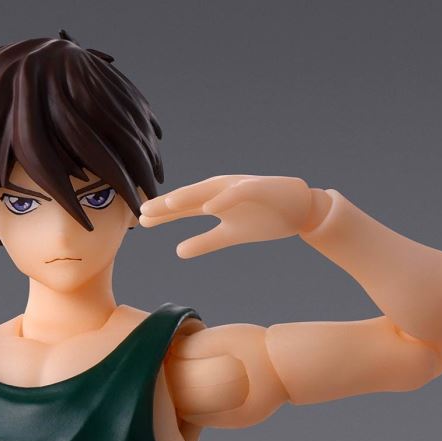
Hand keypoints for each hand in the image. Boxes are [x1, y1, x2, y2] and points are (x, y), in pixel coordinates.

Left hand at [139, 175, 312, 257]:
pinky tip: (208, 207)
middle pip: (190, 197)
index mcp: (214, 201)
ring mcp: (239, 187)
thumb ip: (205, 242)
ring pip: (209, 191)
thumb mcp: (230, 235)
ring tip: (168, 203)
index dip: (163, 214)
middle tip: (144, 211)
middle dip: (167, 204)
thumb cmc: (263, 218)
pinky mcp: (258, 188)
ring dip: (189, 196)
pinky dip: (223, 199)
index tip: (141, 221)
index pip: (183, 207)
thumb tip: (178, 251)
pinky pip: (238, 193)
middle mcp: (221, 191)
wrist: (299, 208)